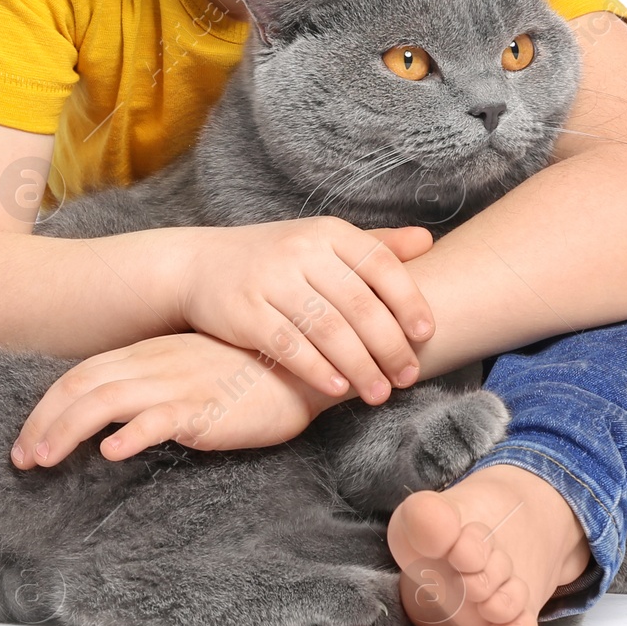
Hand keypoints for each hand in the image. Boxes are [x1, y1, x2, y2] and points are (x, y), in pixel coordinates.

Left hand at [9, 332, 330, 466]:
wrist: (302, 366)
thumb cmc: (249, 374)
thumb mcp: (192, 372)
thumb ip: (155, 387)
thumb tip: (116, 420)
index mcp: (149, 355)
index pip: (83, 375)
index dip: (47, 407)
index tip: (26, 440)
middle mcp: (156, 364)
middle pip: (82, 386)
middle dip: (43, 422)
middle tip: (20, 459)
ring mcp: (179, 384)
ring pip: (107, 401)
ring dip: (69, 430)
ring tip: (45, 461)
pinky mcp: (206, 407)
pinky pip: (161, 418)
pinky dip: (132, 434)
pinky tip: (113, 453)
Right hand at [176, 218, 434, 404]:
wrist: (199, 265)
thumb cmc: (276, 258)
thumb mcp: (321, 241)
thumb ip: (373, 245)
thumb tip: (427, 241)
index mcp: (327, 231)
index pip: (379, 264)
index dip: (408, 300)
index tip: (425, 334)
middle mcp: (301, 250)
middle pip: (358, 303)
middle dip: (389, 345)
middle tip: (407, 376)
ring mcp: (271, 280)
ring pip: (327, 328)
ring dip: (359, 366)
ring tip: (379, 393)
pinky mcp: (245, 312)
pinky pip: (288, 345)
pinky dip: (316, 369)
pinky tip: (336, 389)